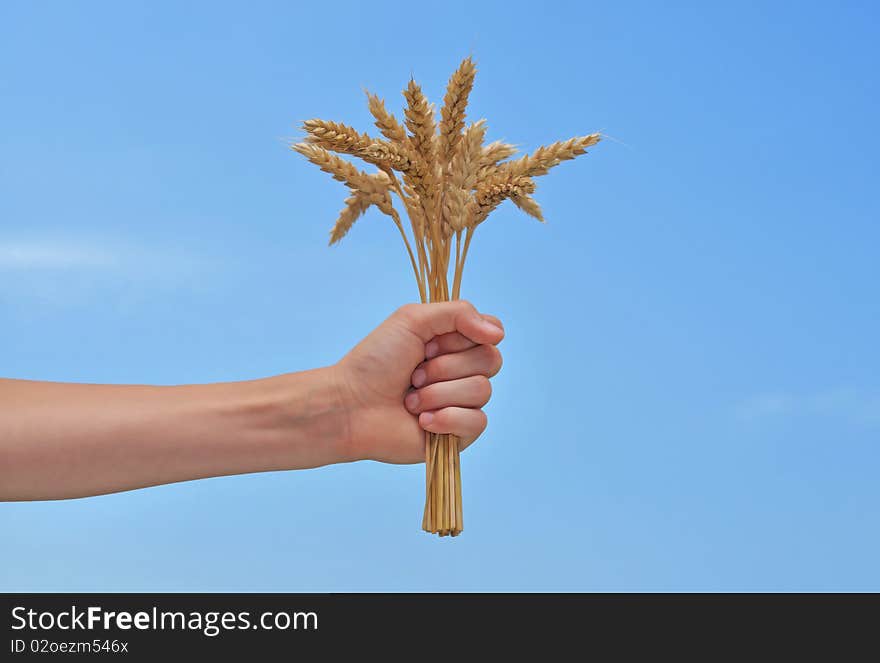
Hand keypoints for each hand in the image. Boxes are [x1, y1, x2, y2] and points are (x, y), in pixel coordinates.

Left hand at [333, 301, 503, 463]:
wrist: (351, 406)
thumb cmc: (375, 362)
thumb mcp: (413, 319)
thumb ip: (459, 313)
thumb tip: (498, 333)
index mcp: (453, 344)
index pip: (491, 334)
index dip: (465, 337)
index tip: (431, 343)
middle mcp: (461, 373)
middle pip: (490, 361)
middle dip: (446, 366)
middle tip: (414, 373)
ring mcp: (461, 404)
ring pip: (482, 391)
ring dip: (439, 393)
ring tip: (411, 400)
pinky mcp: (458, 434)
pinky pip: (477, 422)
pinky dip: (446, 418)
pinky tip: (421, 421)